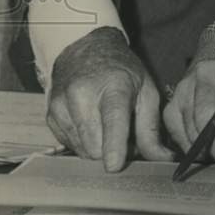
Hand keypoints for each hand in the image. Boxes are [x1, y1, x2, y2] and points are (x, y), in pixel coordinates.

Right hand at [47, 27, 173, 171]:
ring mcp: (62, 105)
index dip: (114, 146)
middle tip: (124, 136)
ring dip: (98, 148)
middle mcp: (82, 95)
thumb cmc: (121, 71)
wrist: (86, 49)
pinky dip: (84, 143)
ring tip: (107, 127)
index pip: (112, 120)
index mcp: (113, 86)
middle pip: (96, 146)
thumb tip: (162, 159)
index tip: (114, 166)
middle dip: (113, 151)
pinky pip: (70, 145)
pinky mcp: (51, 116)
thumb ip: (152, 129)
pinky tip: (91, 125)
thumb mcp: (146, 90)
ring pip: (82, 150)